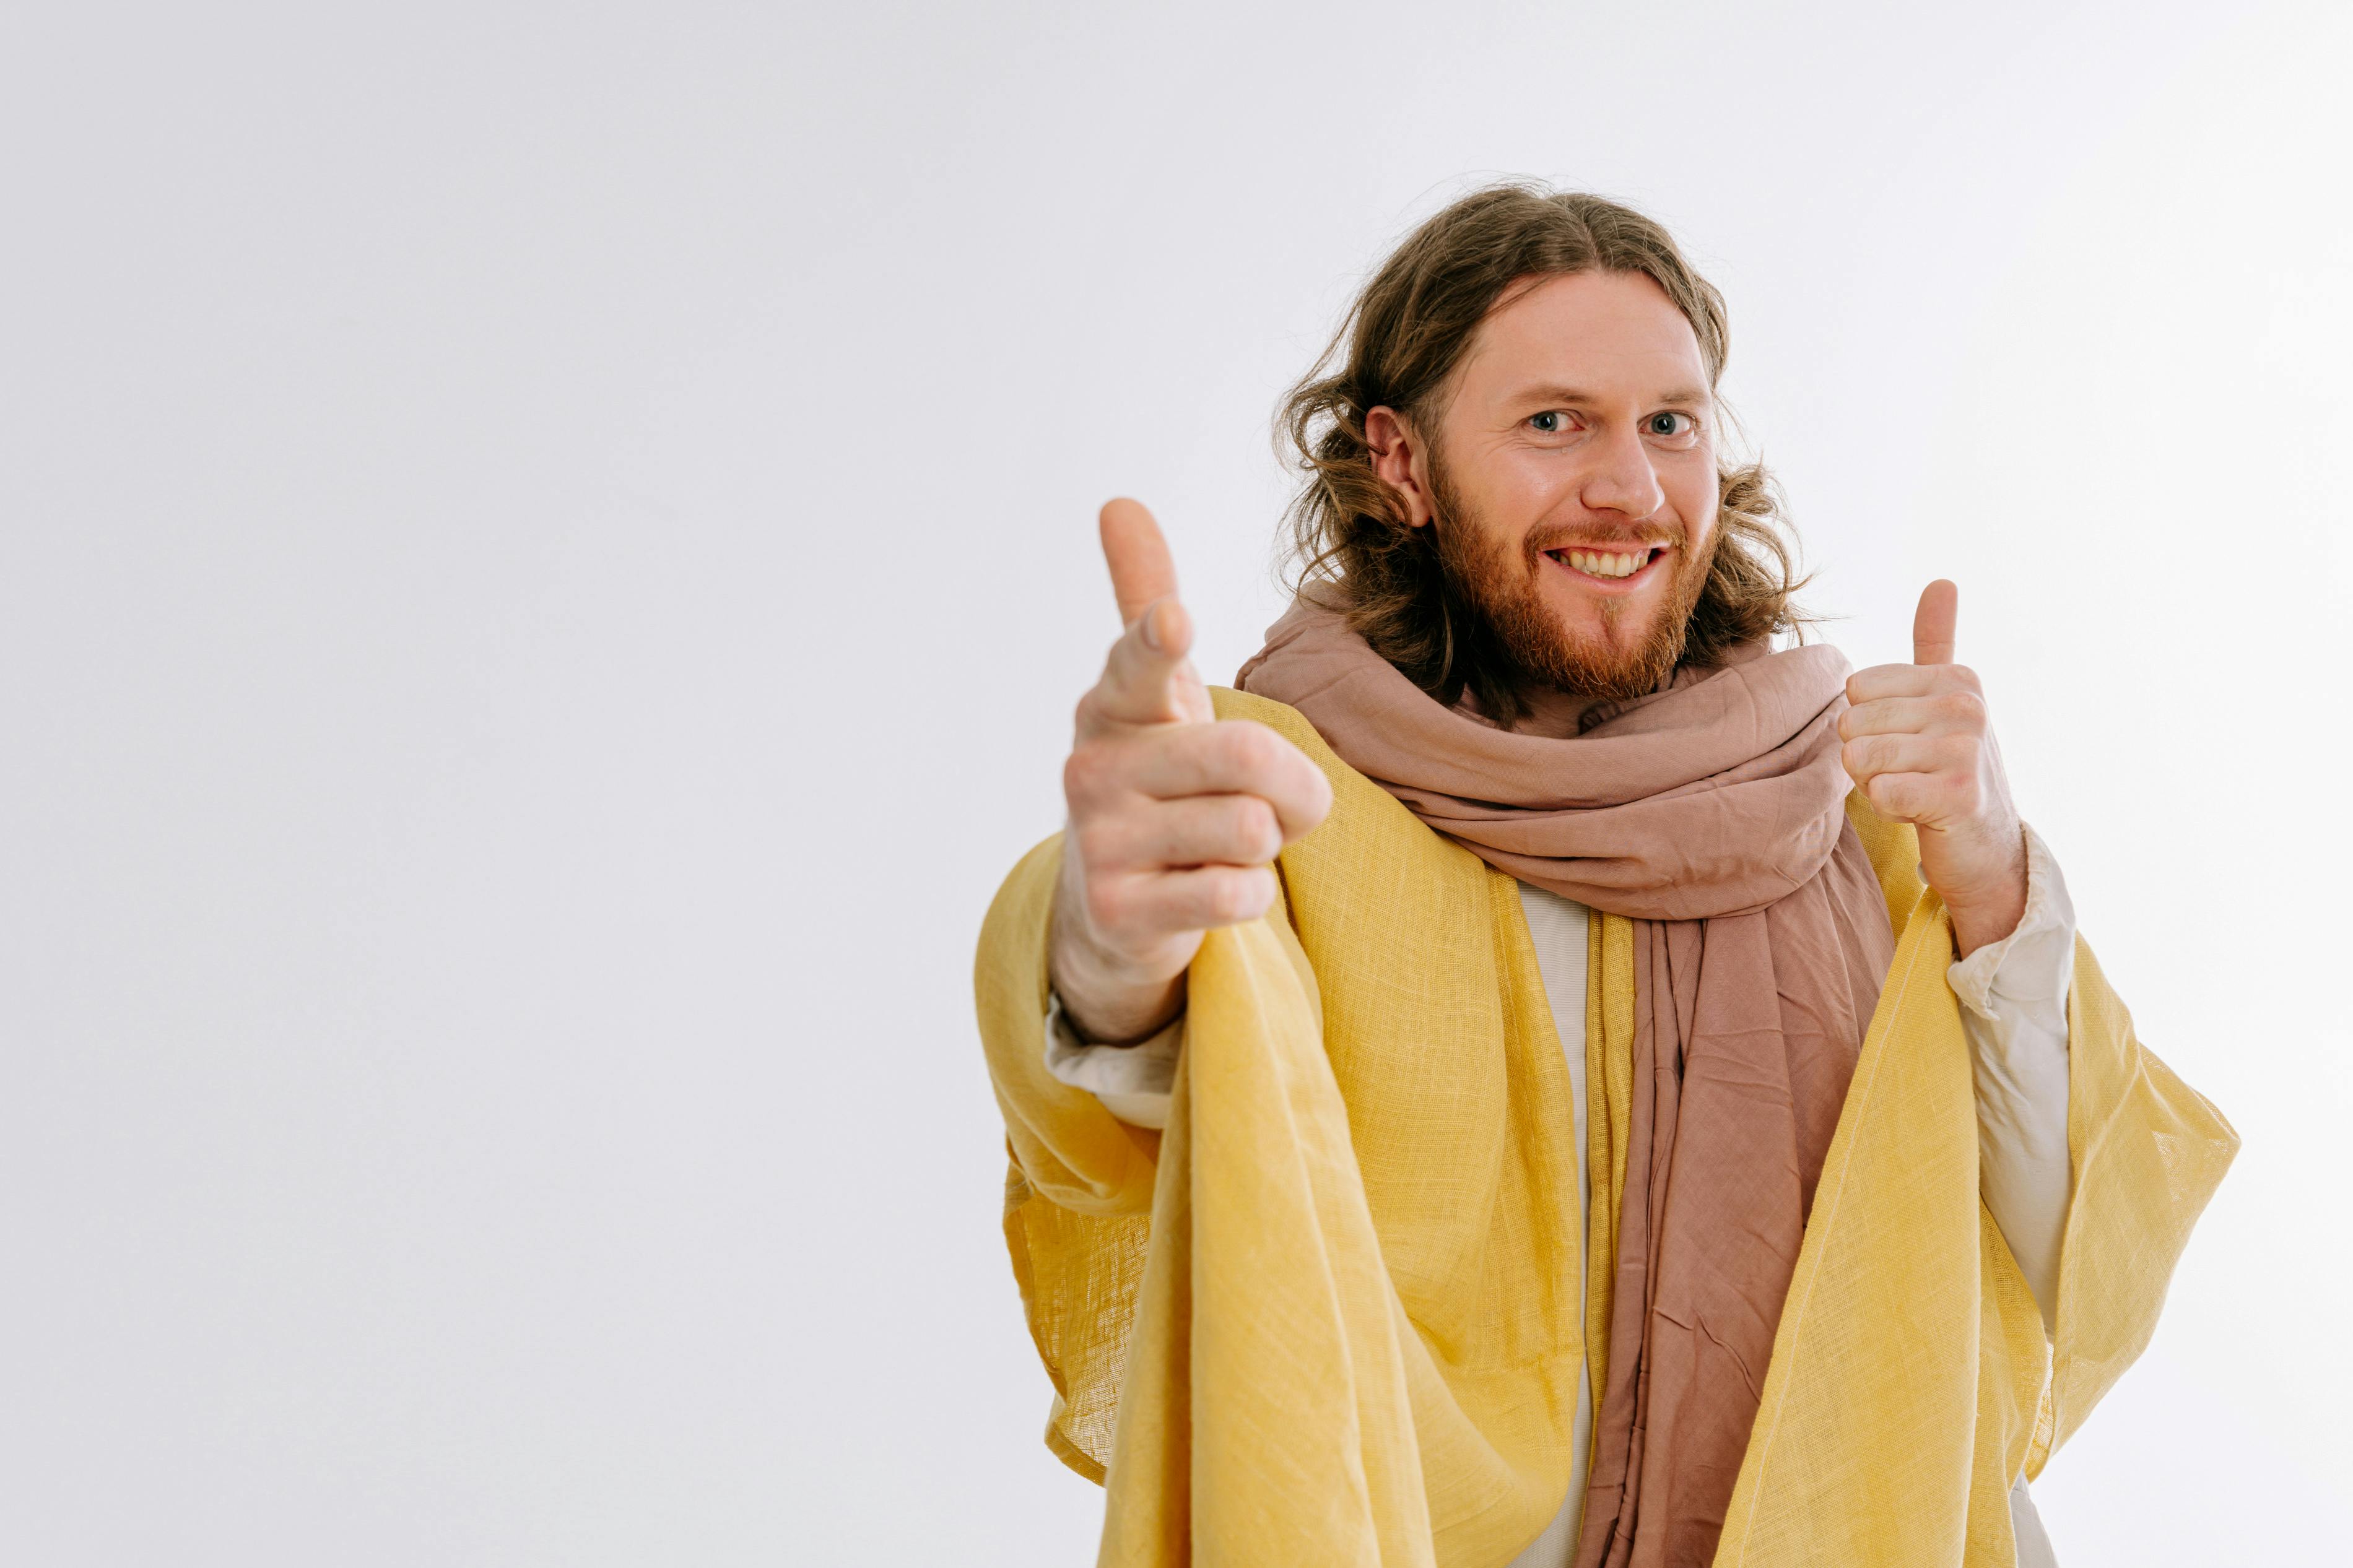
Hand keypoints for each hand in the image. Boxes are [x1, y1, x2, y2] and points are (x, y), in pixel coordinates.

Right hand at [1047, 499, 1333, 1041]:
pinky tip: (1207, 890)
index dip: (1160, 640)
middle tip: (1279, 801)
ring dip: (1266, 845)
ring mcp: (1099, 841)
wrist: (1113, 906)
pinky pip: (1236, 892)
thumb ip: (1145, 601)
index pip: (1140, 661)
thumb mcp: (1155, 695)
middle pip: (1248, 757)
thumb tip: (1118, 500)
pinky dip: (1247, 896)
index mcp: (1113, 703)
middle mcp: (1093, 767)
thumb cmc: (1158, 778)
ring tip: (1222, 847)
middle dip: (1295, 786)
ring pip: (1252, 829)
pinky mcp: (1117, 911)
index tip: (1176, 621)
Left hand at [1839, 580, 2028, 956]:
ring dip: (1874, 783)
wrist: (1986, 845)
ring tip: (1911, 789)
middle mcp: (1967, 706)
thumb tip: (1942, 579)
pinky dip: (1887, 808)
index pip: (1856, 689)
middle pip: (1853, 723)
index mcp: (1958, 678)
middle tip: (1908, 773)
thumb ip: (1936, 643)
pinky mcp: (1959, 797)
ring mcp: (1967, 750)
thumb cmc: (1949, 768)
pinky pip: (1880, 792)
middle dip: (1866, 756)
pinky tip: (1918, 812)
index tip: (1907, 742)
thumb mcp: (1944, 698)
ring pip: (1860, 758)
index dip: (1866, 724)